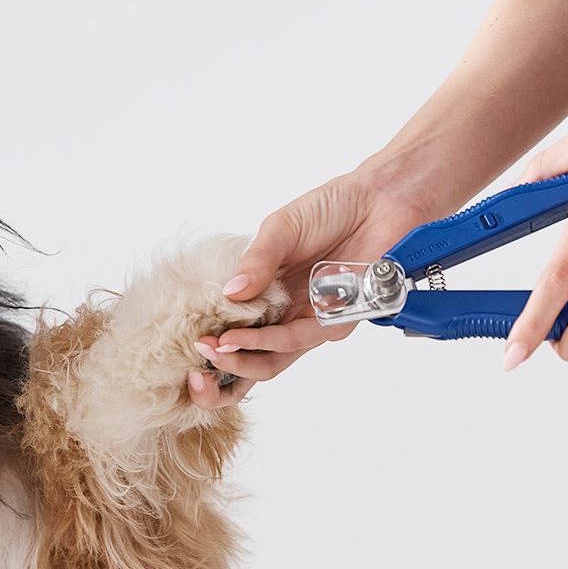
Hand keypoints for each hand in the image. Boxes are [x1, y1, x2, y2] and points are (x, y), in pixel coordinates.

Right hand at [188, 169, 432, 408]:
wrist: (378, 199)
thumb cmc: (330, 209)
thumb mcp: (280, 229)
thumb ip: (256, 262)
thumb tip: (227, 292)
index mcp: (267, 295)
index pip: (234, 332)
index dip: (212, 345)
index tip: (189, 344)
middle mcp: (286, 314)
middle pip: (253, 360)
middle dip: (222, 370)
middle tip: (198, 362)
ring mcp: (311, 320)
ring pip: (274, 359)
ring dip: (242, 358)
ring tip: (216, 350)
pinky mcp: (337, 320)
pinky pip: (300, 340)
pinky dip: (269, 341)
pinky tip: (242, 337)